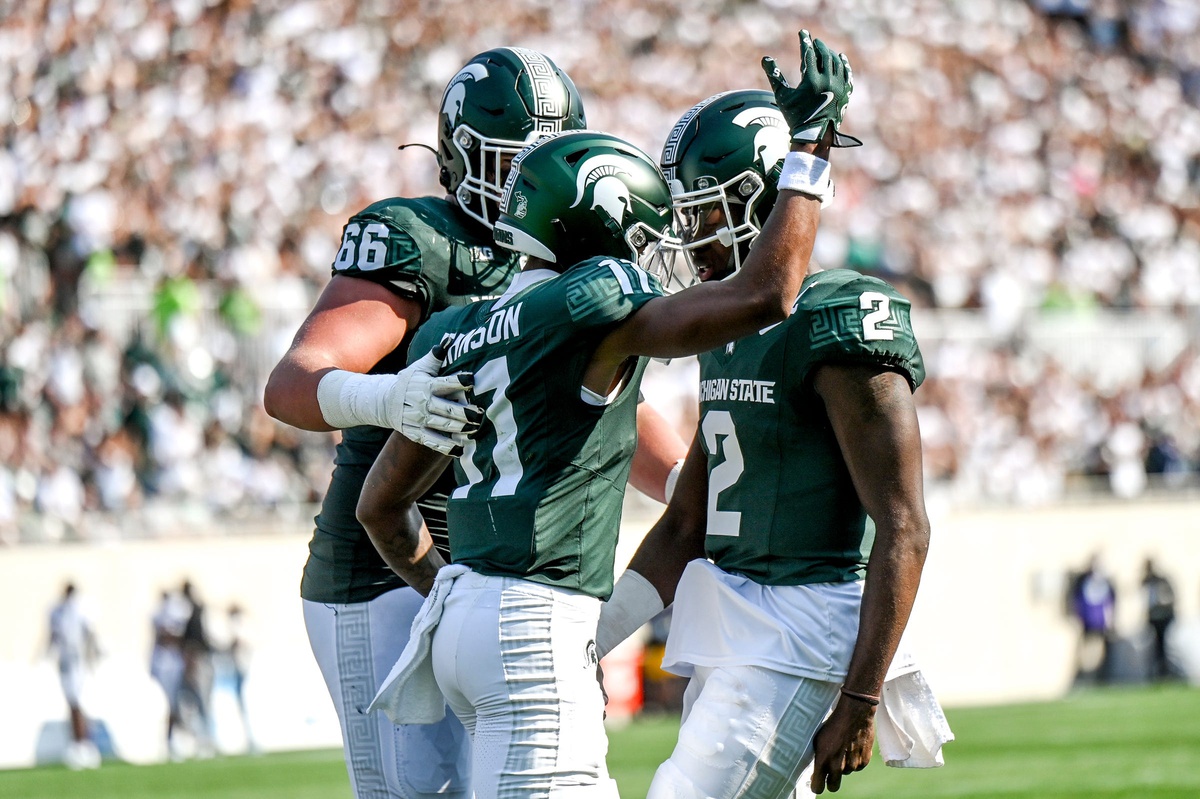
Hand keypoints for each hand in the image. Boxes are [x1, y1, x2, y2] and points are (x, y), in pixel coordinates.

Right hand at [388, 346, 482, 456]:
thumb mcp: (419, 368)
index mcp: (426, 385)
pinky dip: (447, 447)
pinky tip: (461, 449)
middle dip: (464, 412)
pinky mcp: (417, 434)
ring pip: (442, 425)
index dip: (459, 381)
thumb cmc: (409, 382)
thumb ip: (435, 357)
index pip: (445, 383)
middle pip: (446, 408)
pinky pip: (433, 441)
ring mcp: (420, 420)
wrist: (384, 402)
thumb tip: (448, 339)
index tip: (472, 380)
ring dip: (459, 428)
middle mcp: (423, 403)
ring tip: (475, 428)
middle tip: (479, 413)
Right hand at [762, 30, 861, 147]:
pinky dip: (843, 64)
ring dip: (830, 53)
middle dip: (818, 46)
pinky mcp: (846, 92)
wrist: (813, 135)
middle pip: (824, 54)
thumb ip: (774, 75)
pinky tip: (840, 58)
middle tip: (813, 41)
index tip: (802, 33)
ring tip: (824, 49)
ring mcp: (839, 86)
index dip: (804, 41)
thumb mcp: (782, 96)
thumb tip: (765, 59)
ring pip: (837, 62)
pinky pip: (847, 73)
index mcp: (811, 80)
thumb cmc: (795, 116)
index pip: (808, 53)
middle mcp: (827, 80)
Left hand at [808, 693, 875, 793]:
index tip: (817, 781)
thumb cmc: (833, 723)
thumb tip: (817, 769)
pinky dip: (855, 760)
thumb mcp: (819, 740)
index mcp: (823, 760)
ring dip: (844, 766)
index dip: (817, 785)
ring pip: (846, 773)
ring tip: (843, 748)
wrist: (854, 713)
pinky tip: (853, 746)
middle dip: (830, 781)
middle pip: (833, 787)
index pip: (818, 787)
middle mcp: (837, 766)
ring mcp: (852, 765)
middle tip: (830, 771)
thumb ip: (819, 757)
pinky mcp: (864, 761)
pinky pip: (857, 767)